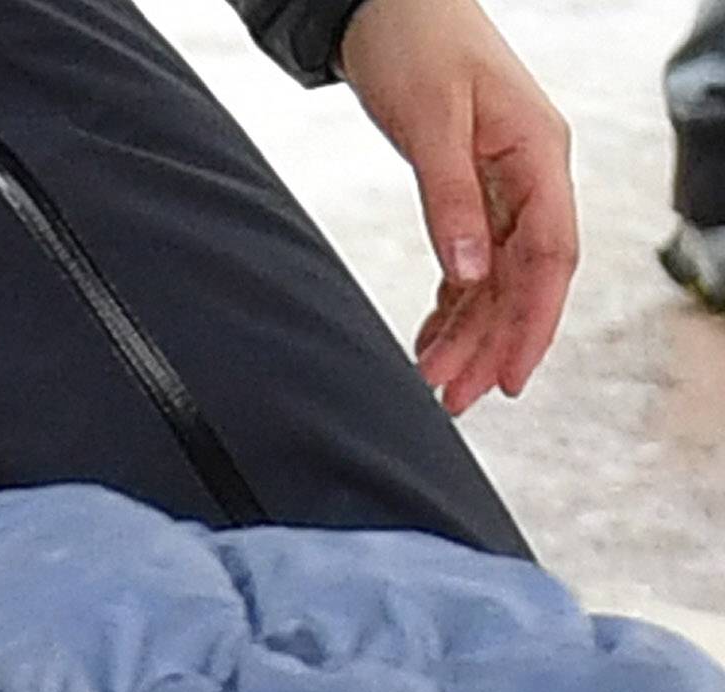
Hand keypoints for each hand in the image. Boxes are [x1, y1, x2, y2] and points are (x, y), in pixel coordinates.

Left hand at [341, 0, 576, 408]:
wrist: (392, 8)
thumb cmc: (417, 47)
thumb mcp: (430, 123)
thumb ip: (449, 198)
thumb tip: (467, 271)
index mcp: (539, 155)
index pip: (551, 255)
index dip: (534, 321)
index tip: (510, 377)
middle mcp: (532, 174)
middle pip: (526, 277)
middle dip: (494, 342)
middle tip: (456, 400)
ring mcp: (505, 183)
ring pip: (497, 275)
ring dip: (469, 332)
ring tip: (435, 384)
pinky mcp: (473, 189)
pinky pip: (473, 260)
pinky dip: (452, 303)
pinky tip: (431, 340)